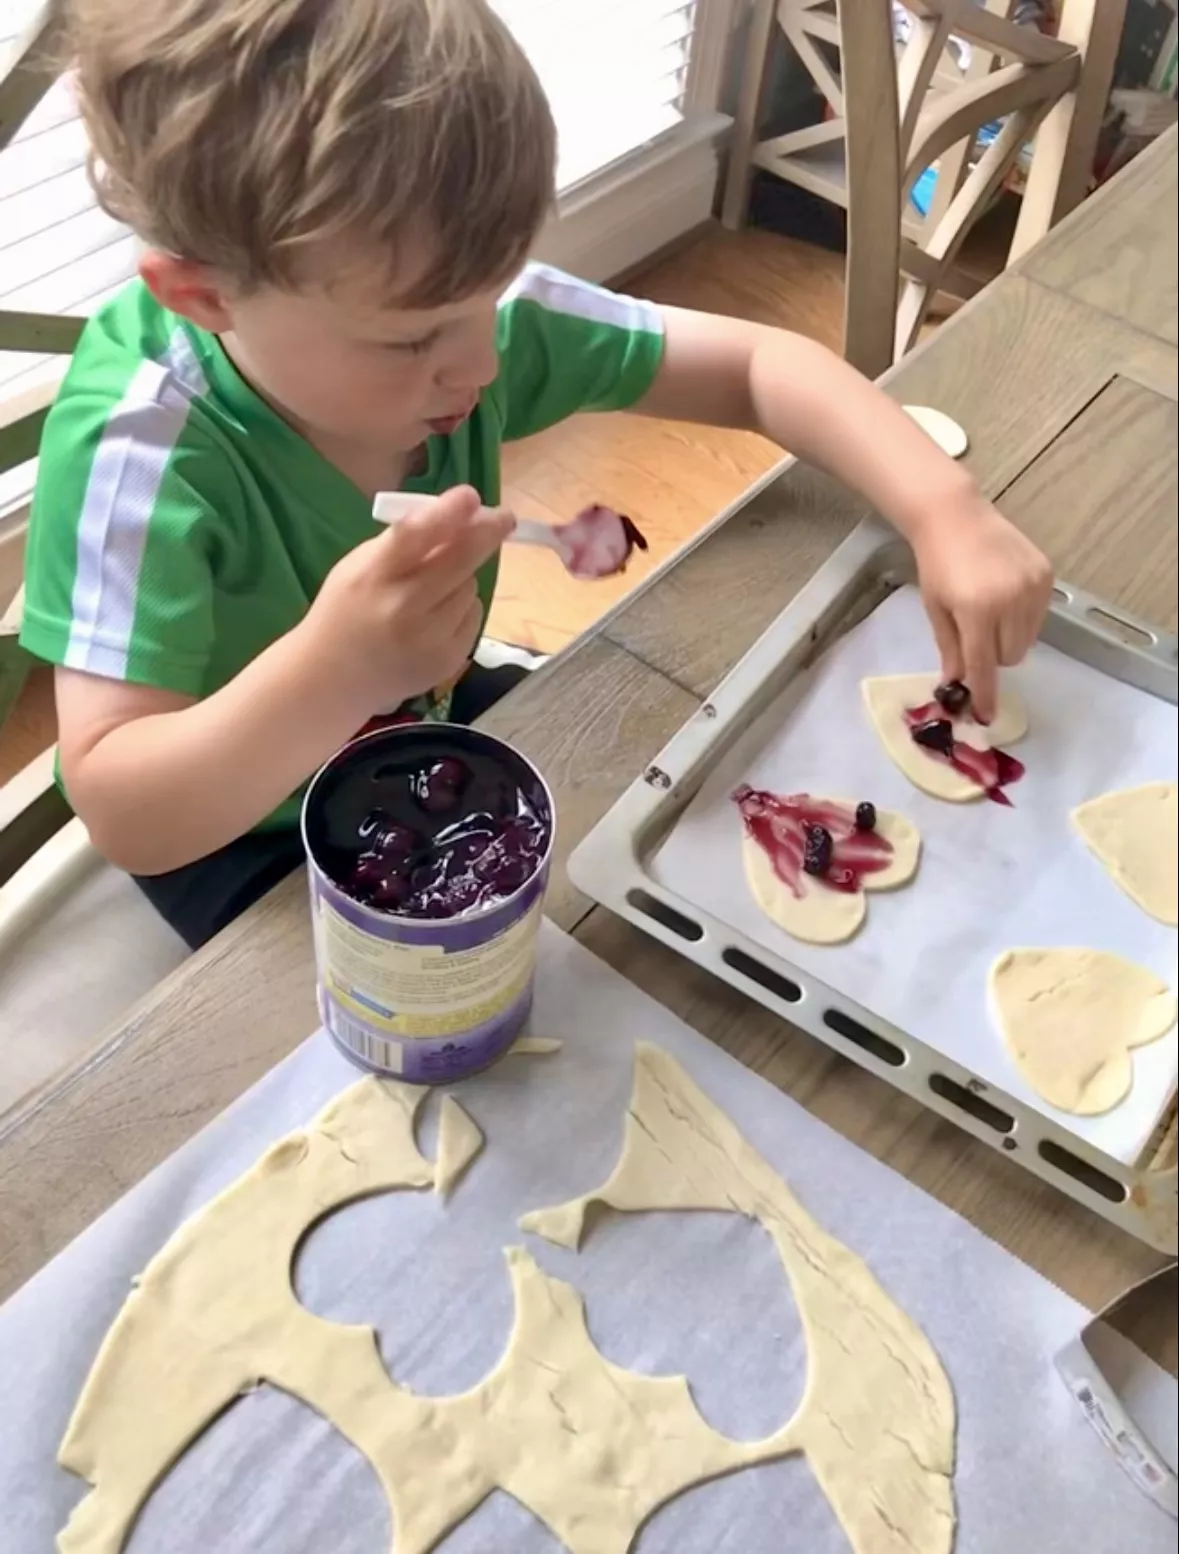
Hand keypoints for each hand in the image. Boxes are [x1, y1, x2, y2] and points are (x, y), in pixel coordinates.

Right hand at [305, 485, 513, 710]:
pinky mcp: (448, 660)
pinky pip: (473, 614)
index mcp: (373, 576)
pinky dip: (462, 608)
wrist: (335, 678)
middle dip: (486, 533)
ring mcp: (429, 638)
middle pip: (459, 560)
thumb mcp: (359, 566)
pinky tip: (437, 617)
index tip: (471, 496)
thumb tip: (458, 515)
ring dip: (462, 577)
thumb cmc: (347, 610)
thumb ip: (404, 542)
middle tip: (504, 518)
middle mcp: (402, 607)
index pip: (413, 537)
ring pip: (470, 586)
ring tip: (433, 589)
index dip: (446, 514)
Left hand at [913, 495, 1052, 722]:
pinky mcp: (1046, 576)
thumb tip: (957, 685)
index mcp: (976, 611)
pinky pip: (1039, 618)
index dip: (985, 694)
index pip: (984, 666)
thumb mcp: (936, 609)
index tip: (985, 716)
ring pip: (1027, 641)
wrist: (956, 517)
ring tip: (989, 613)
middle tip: (975, 636)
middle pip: (1009, 657)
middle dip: (992, 658)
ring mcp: (1032, 587)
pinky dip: (1023, 619)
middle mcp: (1009, 600)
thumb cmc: (938, 565)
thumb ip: (951, 648)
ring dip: (1008, 640)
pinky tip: (1005, 598)